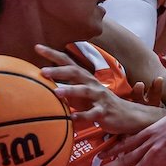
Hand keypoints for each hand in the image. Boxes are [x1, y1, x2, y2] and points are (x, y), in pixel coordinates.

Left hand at [36, 44, 165, 133]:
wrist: (128, 115)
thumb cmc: (100, 105)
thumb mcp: (83, 95)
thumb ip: (67, 89)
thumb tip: (43, 86)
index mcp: (85, 79)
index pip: (68, 62)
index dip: (53, 54)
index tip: (37, 47)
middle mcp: (92, 84)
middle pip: (76, 72)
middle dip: (59, 70)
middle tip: (42, 71)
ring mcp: (99, 98)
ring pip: (85, 91)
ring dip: (71, 90)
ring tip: (57, 92)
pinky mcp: (105, 112)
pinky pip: (93, 114)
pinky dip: (82, 116)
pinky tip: (72, 118)